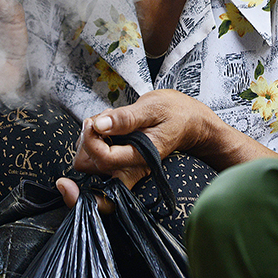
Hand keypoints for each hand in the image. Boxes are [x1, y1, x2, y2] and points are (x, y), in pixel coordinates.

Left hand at [55, 90, 216, 209]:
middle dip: (86, 142)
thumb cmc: (174, 113)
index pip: (104, 159)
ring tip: (105, 122)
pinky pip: (97, 159)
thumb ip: (125, 118)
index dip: (91, 141)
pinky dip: (94, 142)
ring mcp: (125, 168)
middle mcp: (131, 169)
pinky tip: (106, 127)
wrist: (191, 123)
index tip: (91, 122)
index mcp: (140, 157)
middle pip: (90, 168)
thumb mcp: (152, 108)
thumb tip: (99, 125)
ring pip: (90, 164)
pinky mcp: (121, 162)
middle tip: (98, 121)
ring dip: (89, 141)